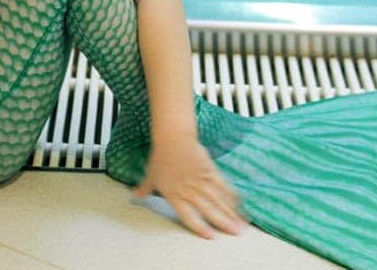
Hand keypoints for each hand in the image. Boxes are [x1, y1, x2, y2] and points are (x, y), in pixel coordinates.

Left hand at [133, 139, 247, 238]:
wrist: (172, 139)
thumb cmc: (160, 157)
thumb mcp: (151, 175)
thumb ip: (145, 188)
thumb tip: (135, 195)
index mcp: (175, 196)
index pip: (189, 216)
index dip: (200, 228)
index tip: (211, 237)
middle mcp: (190, 191)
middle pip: (210, 211)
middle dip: (224, 223)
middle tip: (236, 233)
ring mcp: (202, 182)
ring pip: (219, 200)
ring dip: (231, 213)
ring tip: (241, 224)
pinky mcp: (210, 171)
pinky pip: (223, 185)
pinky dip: (231, 194)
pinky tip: (239, 202)